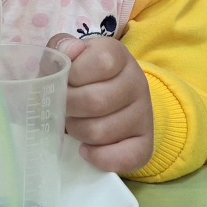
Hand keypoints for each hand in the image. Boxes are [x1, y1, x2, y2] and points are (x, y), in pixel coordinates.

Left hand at [49, 33, 153, 174]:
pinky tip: (85, 149)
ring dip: (77, 131)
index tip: (65, 81)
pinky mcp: (145, 144)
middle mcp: (137, 82)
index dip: (73, 74)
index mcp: (117, 54)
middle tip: (62, 108)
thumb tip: (71, 51)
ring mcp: (144, 114)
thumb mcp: (69, 56)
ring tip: (73, 124)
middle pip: (96, 101)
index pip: (101, 62)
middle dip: (68, 108)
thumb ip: (61, 48)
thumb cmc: (81, 75)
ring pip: (100, 132)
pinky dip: (97, 157)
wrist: (111, 96)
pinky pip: (122, 159)